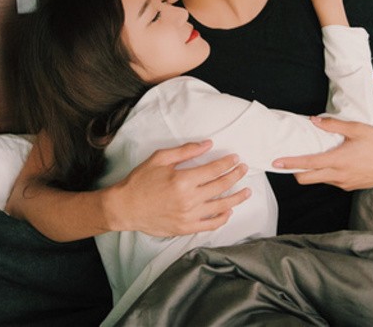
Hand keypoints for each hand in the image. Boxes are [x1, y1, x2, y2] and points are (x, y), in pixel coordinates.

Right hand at [106, 141, 250, 236]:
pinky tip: (229, 210)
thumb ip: (185, 151)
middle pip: (221, 186)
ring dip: (237, 198)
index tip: (235, 158)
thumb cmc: (141, 180)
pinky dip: (222, 218)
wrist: (125, 207)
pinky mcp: (185, 228)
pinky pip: (210, 224)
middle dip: (235, 176)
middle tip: (243, 169)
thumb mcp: (160, 158)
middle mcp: (189, 199)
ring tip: (247, 191)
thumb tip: (207, 144)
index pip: (214, 170)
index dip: (227, 163)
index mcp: (183, 180)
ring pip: (221, 207)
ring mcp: (189, 216)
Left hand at [272, 118, 372, 189]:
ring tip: (306, 158)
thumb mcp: (358, 129)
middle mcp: (338, 175)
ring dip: (309, 172)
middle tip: (285, 161)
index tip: (275, 162)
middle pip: (306, 179)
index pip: (307, 164)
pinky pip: (329, 181)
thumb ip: (334, 125)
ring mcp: (343, 183)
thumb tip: (313, 120)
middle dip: (293, 171)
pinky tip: (326, 162)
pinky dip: (322, 173)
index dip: (289, 163)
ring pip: (317, 180)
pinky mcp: (348, 186)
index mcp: (338, 160)